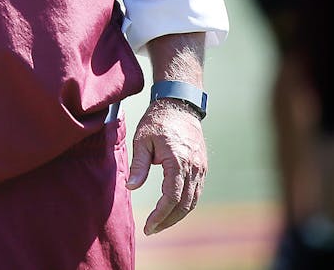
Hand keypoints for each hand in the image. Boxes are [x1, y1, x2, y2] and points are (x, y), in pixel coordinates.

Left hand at [125, 99, 207, 234]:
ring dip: (177, 215)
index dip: (160, 215)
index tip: (148, 226)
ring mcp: (201, 168)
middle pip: (184, 204)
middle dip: (168, 220)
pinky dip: (185, 204)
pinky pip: (196, 192)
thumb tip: (131, 187)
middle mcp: (193, 167)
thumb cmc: (157, 121)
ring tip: (160, 223)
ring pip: (192, 201)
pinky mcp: (202, 167)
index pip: (171, 197)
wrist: (179, 105)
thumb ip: (139, 165)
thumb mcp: (142, 140)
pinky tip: (172, 209)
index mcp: (178, 161)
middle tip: (151, 229)